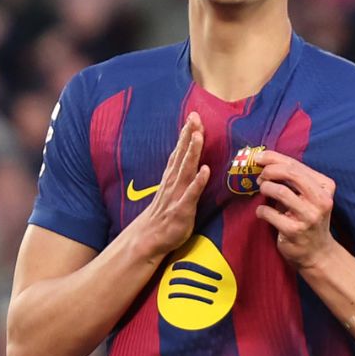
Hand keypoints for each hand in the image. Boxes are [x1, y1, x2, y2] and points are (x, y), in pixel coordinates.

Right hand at [132, 113, 209, 258]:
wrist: (149, 239)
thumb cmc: (165, 214)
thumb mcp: (173, 191)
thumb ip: (181, 175)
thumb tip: (187, 159)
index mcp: (172, 177)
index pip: (180, 151)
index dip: (187, 134)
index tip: (193, 116)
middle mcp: (173, 182)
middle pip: (182, 155)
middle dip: (189, 136)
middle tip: (195, 117)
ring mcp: (177, 195)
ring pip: (185, 170)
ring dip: (192, 153)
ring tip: (199, 136)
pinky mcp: (182, 210)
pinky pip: (191, 194)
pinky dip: (198, 182)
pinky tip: (205, 170)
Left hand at [253, 149, 337, 270]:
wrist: (317, 252)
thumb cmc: (308, 218)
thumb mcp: (308, 196)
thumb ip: (293, 179)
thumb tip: (264, 161)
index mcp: (326, 187)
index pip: (297, 165)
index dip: (273, 158)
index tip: (258, 157)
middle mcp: (321, 200)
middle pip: (291, 173)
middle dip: (269, 171)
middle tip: (260, 176)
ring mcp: (309, 217)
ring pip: (280, 191)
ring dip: (265, 188)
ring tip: (263, 192)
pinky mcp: (295, 231)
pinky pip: (269, 213)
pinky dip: (261, 210)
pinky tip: (263, 212)